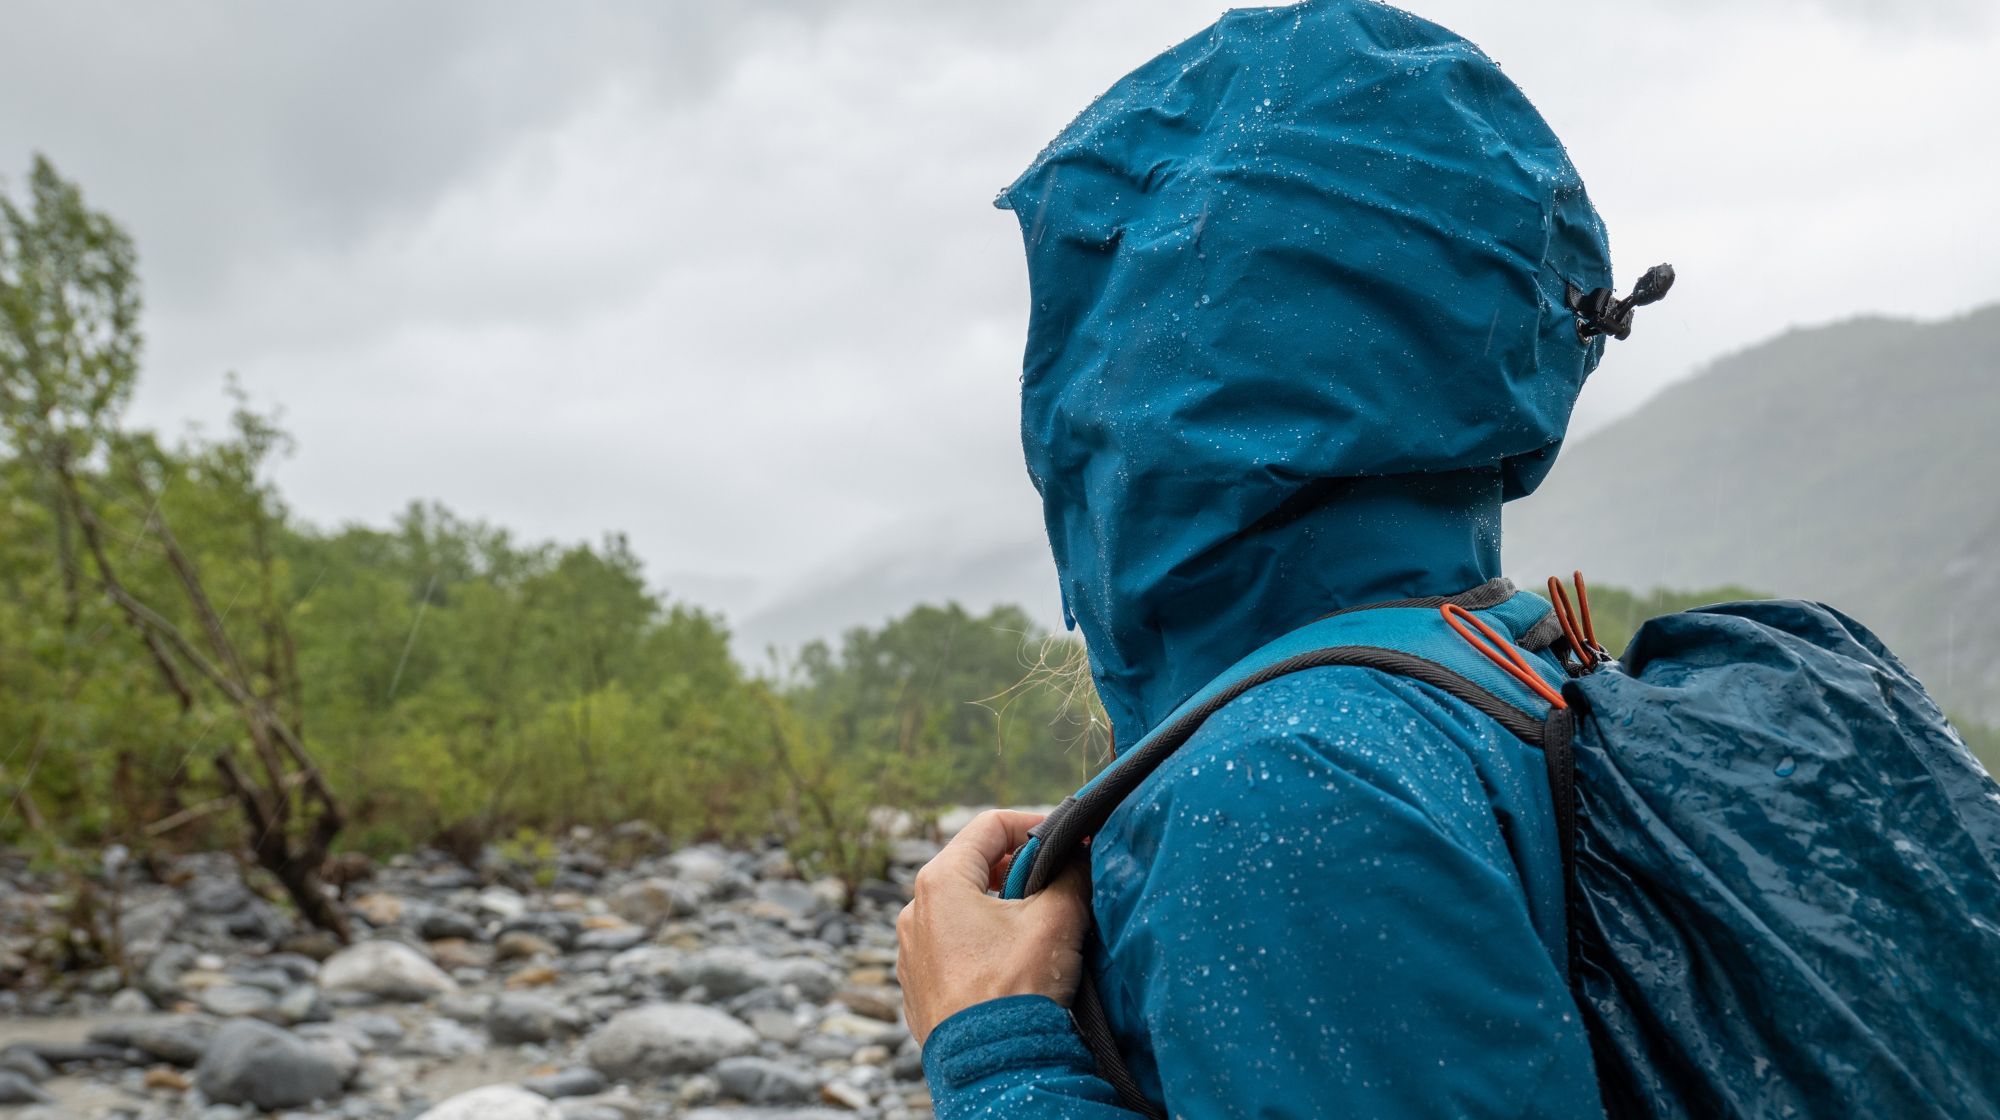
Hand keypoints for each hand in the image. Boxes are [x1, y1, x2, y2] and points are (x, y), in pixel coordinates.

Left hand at [896, 809, 1091, 1045]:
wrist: (992, 1068)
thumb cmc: (1017, 989)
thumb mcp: (1057, 919)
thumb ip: (1071, 875)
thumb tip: (1080, 854)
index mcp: (940, 883)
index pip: (988, 826)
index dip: (1032, 823)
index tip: (1063, 838)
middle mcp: (914, 912)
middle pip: (971, 867)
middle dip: (1017, 869)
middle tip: (1055, 881)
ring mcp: (912, 953)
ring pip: (961, 910)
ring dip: (999, 908)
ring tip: (1036, 927)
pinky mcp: (918, 988)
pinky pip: (951, 948)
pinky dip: (981, 943)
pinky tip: (1011, 964)